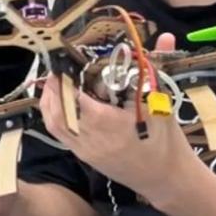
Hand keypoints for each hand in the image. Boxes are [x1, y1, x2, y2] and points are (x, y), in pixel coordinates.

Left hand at [39, 46, 196, 207]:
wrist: (167, 178)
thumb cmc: (166, 140)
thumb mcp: (163, 103)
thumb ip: (158, 68)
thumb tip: (167, 37)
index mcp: (109, 123)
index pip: (75, 99)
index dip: (65, 80)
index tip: (66, 61)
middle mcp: (91, 138)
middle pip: (58, 111)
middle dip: (53, 88)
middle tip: (56, 69)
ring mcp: (85, 150)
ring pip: (54, 125)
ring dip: (49, 102)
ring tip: (53, 82)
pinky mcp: (85, 157)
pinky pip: (60, 135)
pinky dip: (54, 116)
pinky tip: (59, 103)